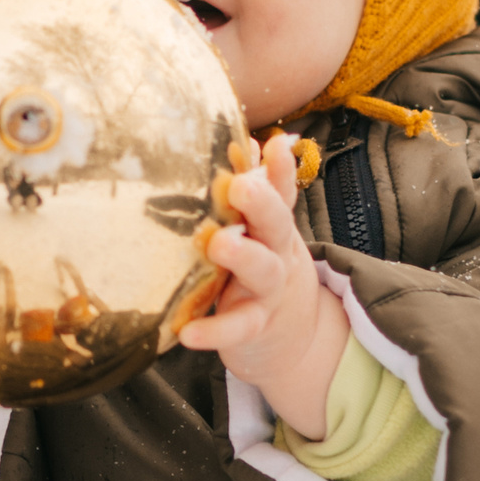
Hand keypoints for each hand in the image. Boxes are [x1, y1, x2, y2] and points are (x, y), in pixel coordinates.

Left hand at [182, 134, 350, 438]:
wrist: (292, 339)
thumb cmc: (264, 270)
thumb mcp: (266, 231)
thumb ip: (262, 188)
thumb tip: (257, 140)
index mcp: (274, 226)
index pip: (281, 191)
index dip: (280, 169)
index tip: (275, 144)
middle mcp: (277, 252)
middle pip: (277, 224)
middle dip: (262, 203)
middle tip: (239, 185)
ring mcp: (268, 291)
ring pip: (262, 270)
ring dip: (243, 256)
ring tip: (219, 245)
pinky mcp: (254, 326)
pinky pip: (236, 328)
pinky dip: (214, 331)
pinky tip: (187, 333)